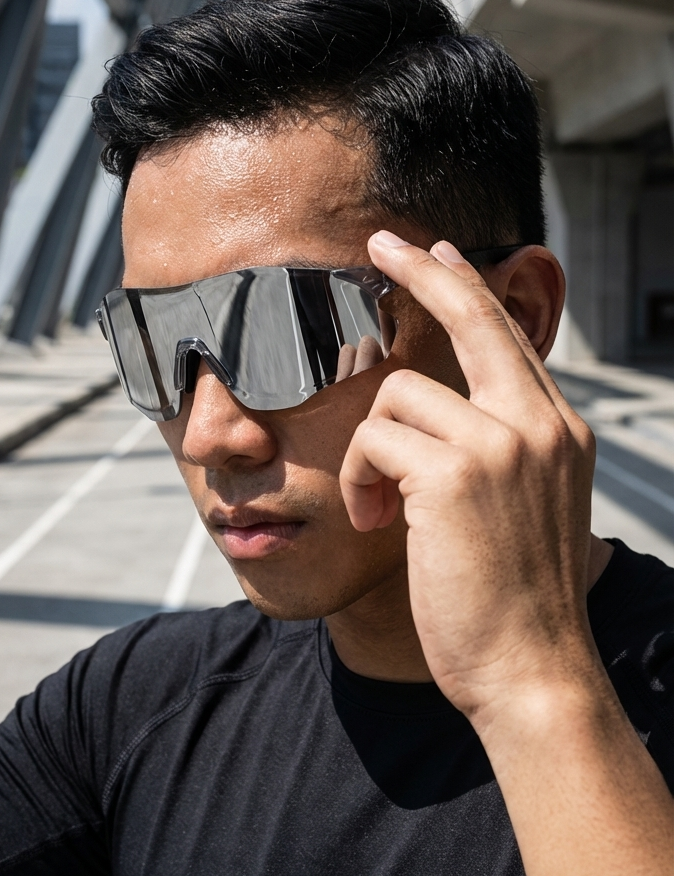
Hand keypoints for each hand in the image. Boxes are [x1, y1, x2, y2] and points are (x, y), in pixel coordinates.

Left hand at [340, 233, 596, 721]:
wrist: (532, 670)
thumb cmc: (511, 595)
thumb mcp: (521, 505)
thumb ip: (496, 446)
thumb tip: (439, 403)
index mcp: (558, 429)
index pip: (506, 336)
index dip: (465, 287)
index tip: (436, 252)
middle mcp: (539, 424)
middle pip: (472, 316)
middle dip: (421, 272)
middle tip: (379, 245)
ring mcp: (503, 443)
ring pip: (396, 395)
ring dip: (368, 453)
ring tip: (378, 505)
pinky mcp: (456, 472)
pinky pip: (373, 441)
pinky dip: (358, 480)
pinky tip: (373, 520)